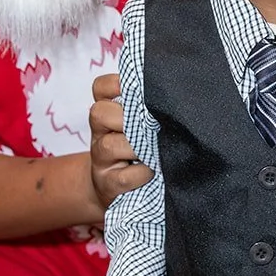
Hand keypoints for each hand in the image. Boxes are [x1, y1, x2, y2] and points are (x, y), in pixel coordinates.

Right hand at [89, 73, 154, 208]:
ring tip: (153, 152)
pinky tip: (152, 172)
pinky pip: (123, 176)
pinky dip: (141, 173)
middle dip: (127, 117)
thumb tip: (175, 95)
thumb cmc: (137, 152)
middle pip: (99, 113)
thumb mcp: (139, 127)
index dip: (115, 84)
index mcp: (108, 113)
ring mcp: (101, 159)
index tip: (135, 90)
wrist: (117, 190)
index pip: (101, 88)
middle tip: (150, 126)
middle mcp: (100, 133)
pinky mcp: (108, 184)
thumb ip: (148, 110)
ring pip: (109, 145)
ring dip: (136, 147)